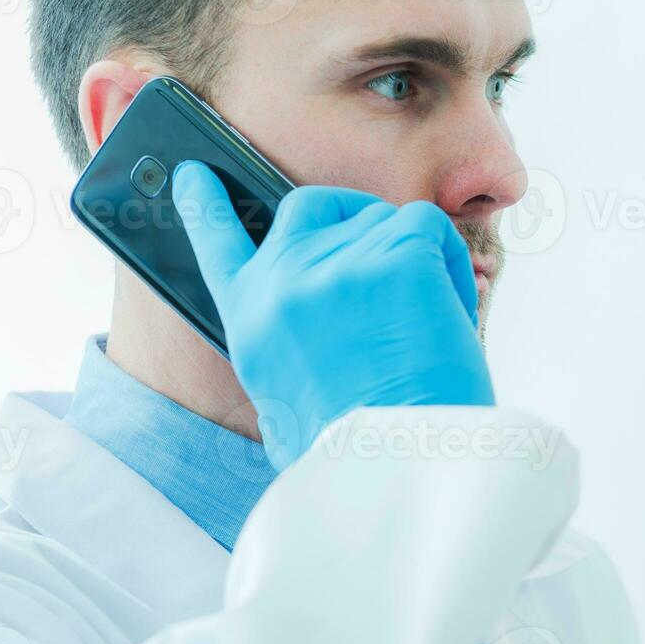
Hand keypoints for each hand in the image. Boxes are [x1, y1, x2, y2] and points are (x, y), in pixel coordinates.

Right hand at [173, 161, 493, 470]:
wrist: (400, 468)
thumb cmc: (353, 455)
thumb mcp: (283, 406)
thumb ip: (285, 347)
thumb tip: (314, 335)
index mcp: (249, 321)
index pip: (216, 242)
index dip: (206, 205)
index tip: (196, 175)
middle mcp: (282, 280)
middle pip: (309, 206)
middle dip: (347, 217)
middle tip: (384, 257)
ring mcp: (338, 262)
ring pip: (384, 222)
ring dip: (413, 263)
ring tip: (425, 328)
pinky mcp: (396, 256)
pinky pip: (427, 227)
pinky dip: (447, 261)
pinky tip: (448, 310)